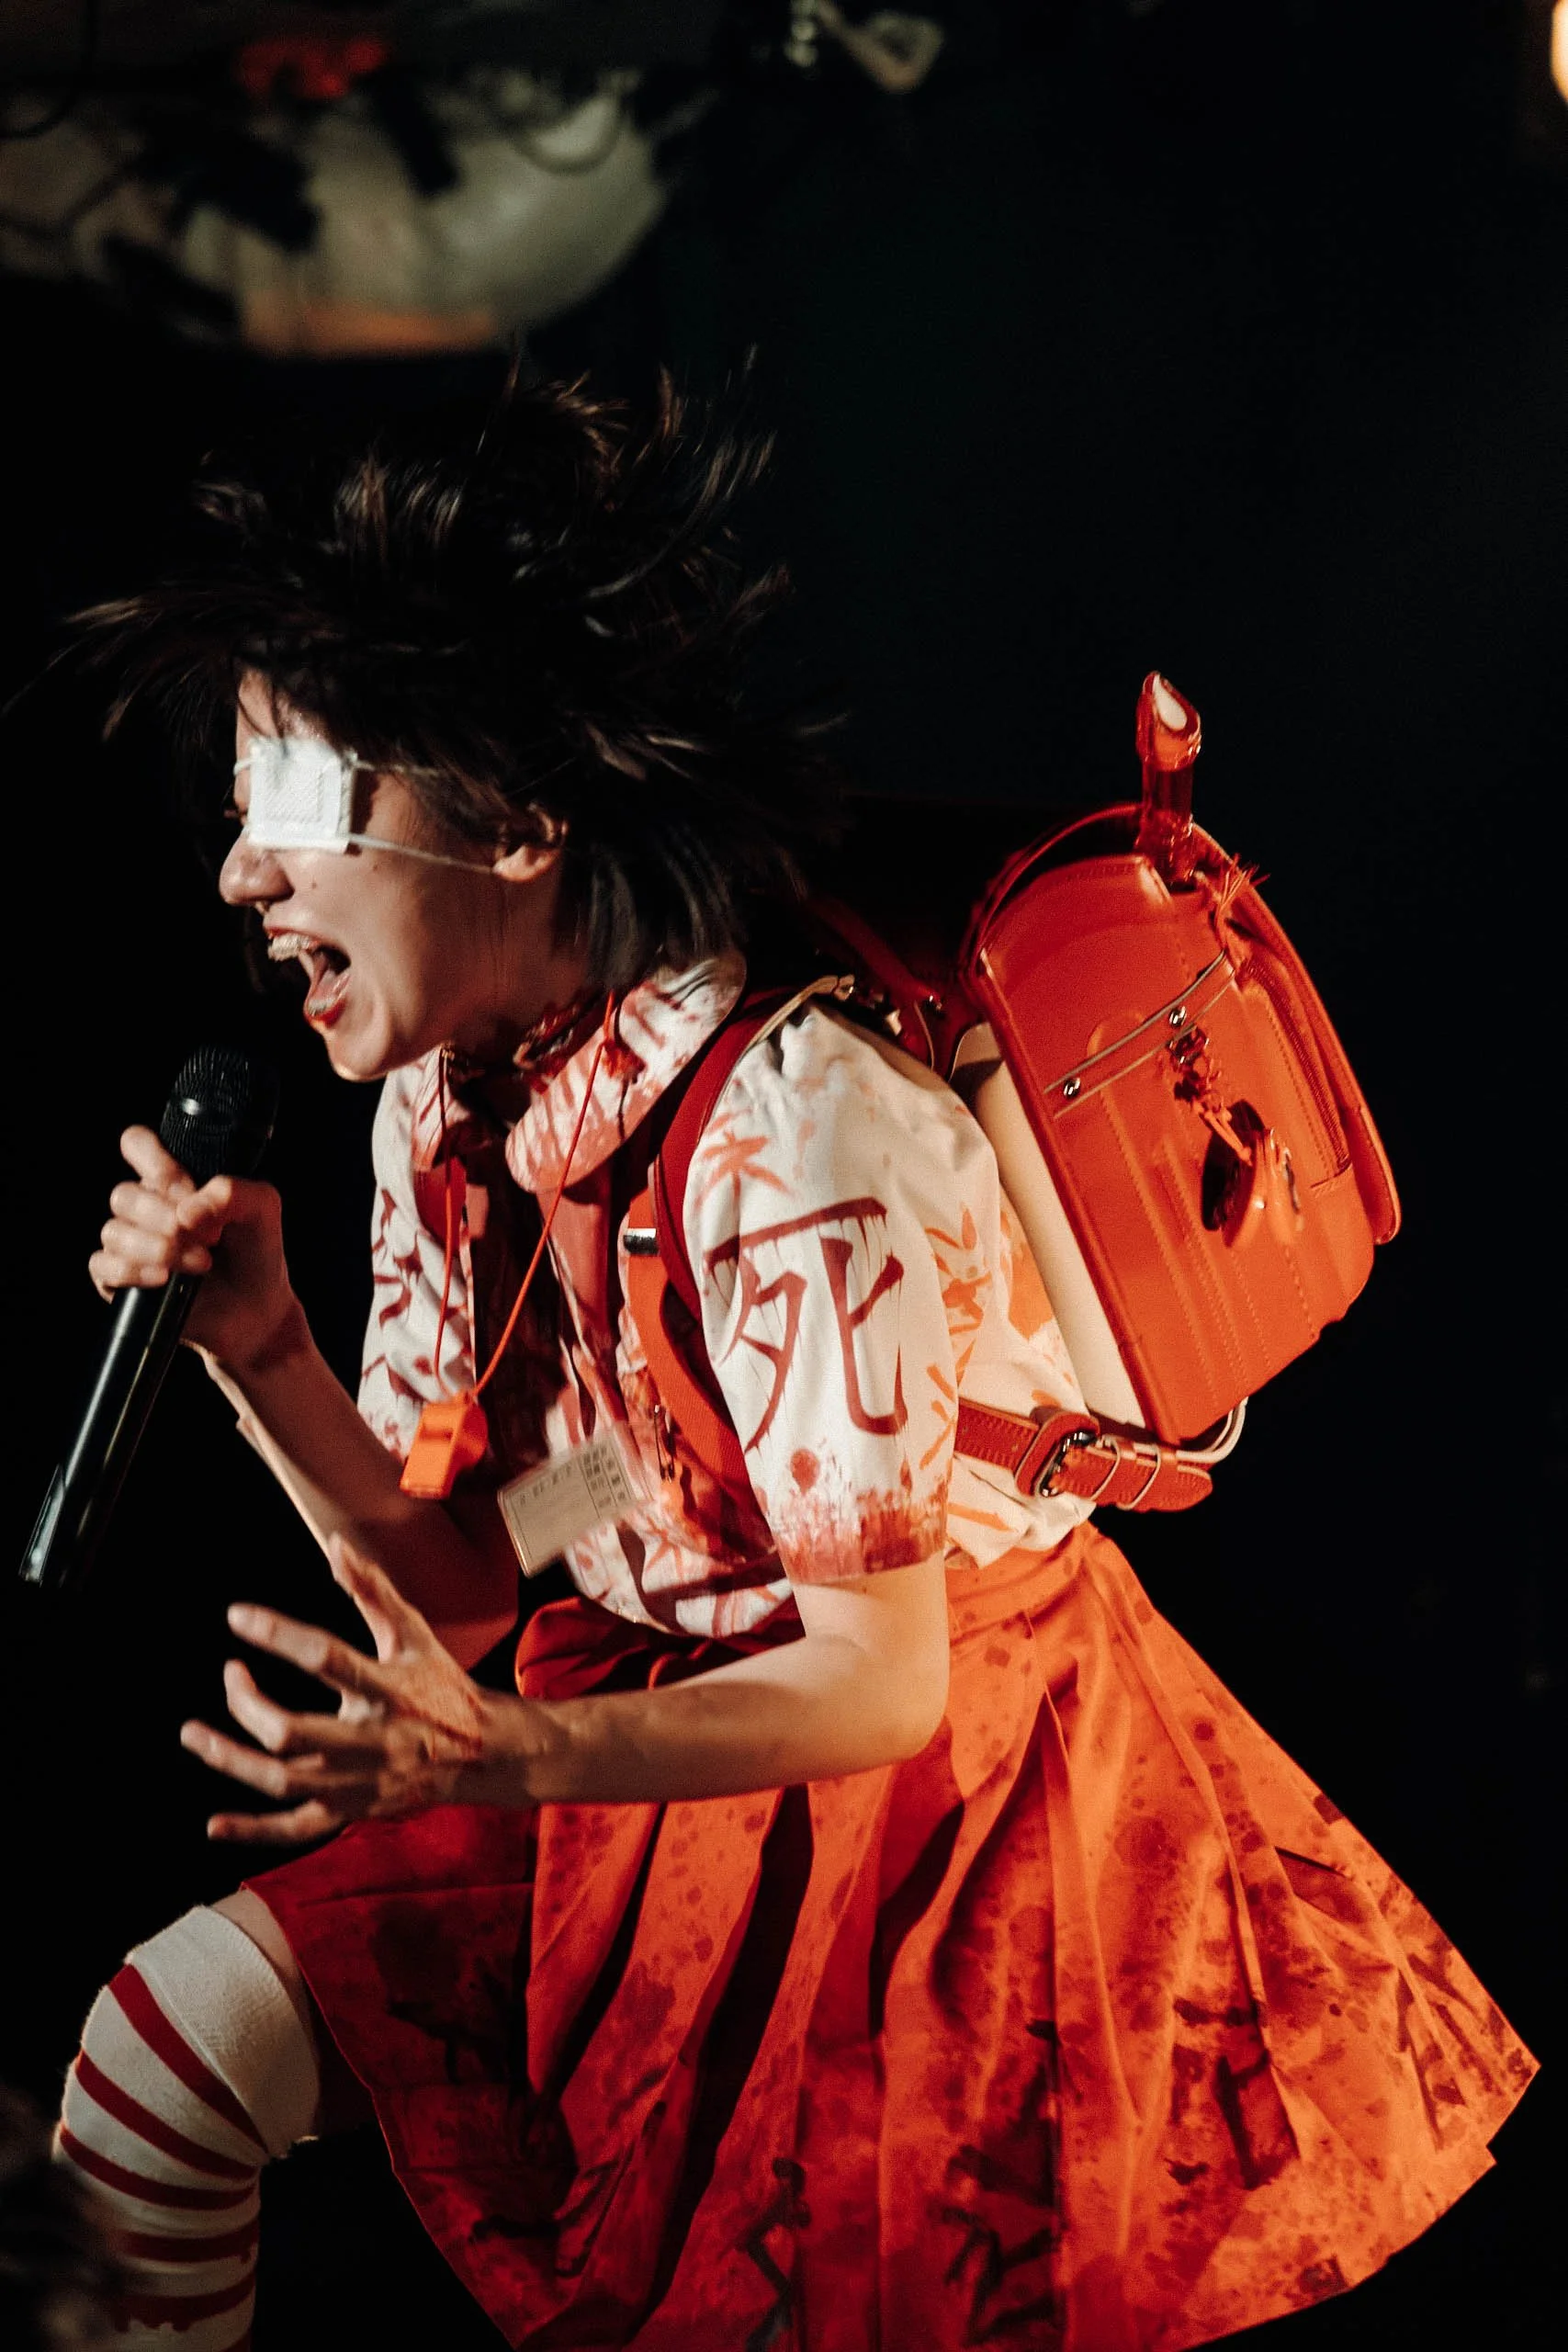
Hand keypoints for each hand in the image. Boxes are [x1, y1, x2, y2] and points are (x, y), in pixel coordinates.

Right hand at [89, 1125, 301, 1372]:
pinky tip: (164, 1278)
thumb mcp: (263, 1208)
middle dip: (165, 1217)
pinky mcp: (120, 1282)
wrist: (258, 1309)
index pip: (136, 1145)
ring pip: (114, 1231)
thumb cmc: (257, 1251)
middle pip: (123, 1194)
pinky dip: (133, 1270)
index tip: (186, 1187)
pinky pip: (103, 1267)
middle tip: (210, 1238)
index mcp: (172, 1180)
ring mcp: (130, 1244)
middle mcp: (145, 1208)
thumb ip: (233, 1192)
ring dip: (159, 1248)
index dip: (153, 1159)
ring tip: (201, 1264)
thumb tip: (186, 1211)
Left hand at [180, 1537, 498, 1842]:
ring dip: (230, 1759)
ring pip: (284, 1781)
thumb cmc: (441, 1684)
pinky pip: (296, 1829)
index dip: (277, 1634)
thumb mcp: (414, 1633)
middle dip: (246, 1705)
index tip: (237, 1615)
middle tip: (229, 1675)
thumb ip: (372, 1590)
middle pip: (292, 1733)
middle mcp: (372, 1740)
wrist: (482, 1755)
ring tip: (193, 1734)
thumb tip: (336, 1544)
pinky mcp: (351, 1811)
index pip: (325, 1658)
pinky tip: (215, 1823)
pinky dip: (254, 1830)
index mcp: (389, 1689)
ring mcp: (358, 1782)